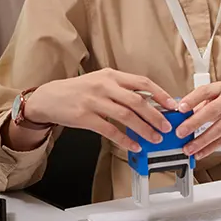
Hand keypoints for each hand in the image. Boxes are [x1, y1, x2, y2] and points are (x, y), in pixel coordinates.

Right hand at [23, 68, 175, 152]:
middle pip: (137, 101)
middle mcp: (104, 85)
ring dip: (143, 129)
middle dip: (156, 115)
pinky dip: (124, 139)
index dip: (160, 94)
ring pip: (126, 116)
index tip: (172, 105)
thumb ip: (122, 89)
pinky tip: (133, 145)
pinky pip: (109, 130)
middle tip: (167, 127)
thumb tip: (149, 103)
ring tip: (154, 138)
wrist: (48, 97)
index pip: (142, 82)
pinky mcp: (84, 117)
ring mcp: (94, 101)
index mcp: (112, 75)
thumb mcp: (101, 81)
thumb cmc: (79, 90)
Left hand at [173, 82, 220, 159]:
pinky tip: (201, 152)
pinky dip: (210, 148)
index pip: (205, 91)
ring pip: (218, 128)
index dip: (192, 99)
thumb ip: (201, 104)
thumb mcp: (220, 97)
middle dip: (194, 122)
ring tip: (188, 148)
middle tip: (180, 132)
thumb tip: (180, 116)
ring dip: (201, 140)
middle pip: (212, 110)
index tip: (180, 108)